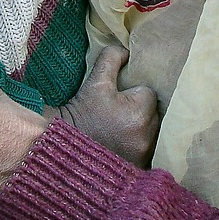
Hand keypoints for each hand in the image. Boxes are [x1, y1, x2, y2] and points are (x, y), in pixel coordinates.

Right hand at [52, 46, 157, 166]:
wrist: (63, 146)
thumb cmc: (81, 112)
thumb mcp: (96, 80)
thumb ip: (113, 57)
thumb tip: (127, 51)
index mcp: (140, 112)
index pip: (149, 94)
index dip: (134, 93)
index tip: (119, 99)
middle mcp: (147, 136)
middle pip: (155, 114)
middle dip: (142, 111)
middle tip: (119, 113)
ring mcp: (144, 155)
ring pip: (153, 132)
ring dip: (142, 129)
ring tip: (121, 128)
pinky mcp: (140, 169)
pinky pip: (148, 151)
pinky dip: (139, 146)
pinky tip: (124, 143)